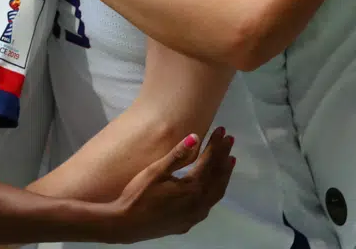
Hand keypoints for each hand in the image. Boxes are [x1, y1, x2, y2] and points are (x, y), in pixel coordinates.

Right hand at [103, 128, 236, 242]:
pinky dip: (215, 190)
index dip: (216, 145)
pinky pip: (209, 204)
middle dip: (224, 157)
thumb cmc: (138, 195)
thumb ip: (177, 155)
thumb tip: (195, 136)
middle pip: (217, 177)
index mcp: (192, 188)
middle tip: (230, 140)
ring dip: (223, 175)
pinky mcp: (188, 223)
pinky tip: (212, 187)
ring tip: (229, 160)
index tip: (222, 130)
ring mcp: (195, 216)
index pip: (210, 162)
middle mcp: (199, 204)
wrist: (125, 225)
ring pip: (216, 193)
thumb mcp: (155, 172)